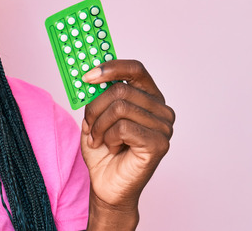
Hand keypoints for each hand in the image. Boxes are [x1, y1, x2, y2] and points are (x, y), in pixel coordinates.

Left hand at [80, 60, 174, 216]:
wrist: (107, 185)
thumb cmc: (103, 150)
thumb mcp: (95, 115)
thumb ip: (97, 94)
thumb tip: (89, 74)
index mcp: (148, 97)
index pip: (135, 69)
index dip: (110, 67)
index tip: (87, 75)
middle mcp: (161, 109)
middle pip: (121, 89)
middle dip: (95, 107)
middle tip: (88, 124)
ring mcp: (164, 127)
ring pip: (119, 107)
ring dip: (99, 125)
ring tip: (99, 139)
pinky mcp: (159, 144)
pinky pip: (123, 128)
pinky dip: (108, 137)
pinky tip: (112, 147)